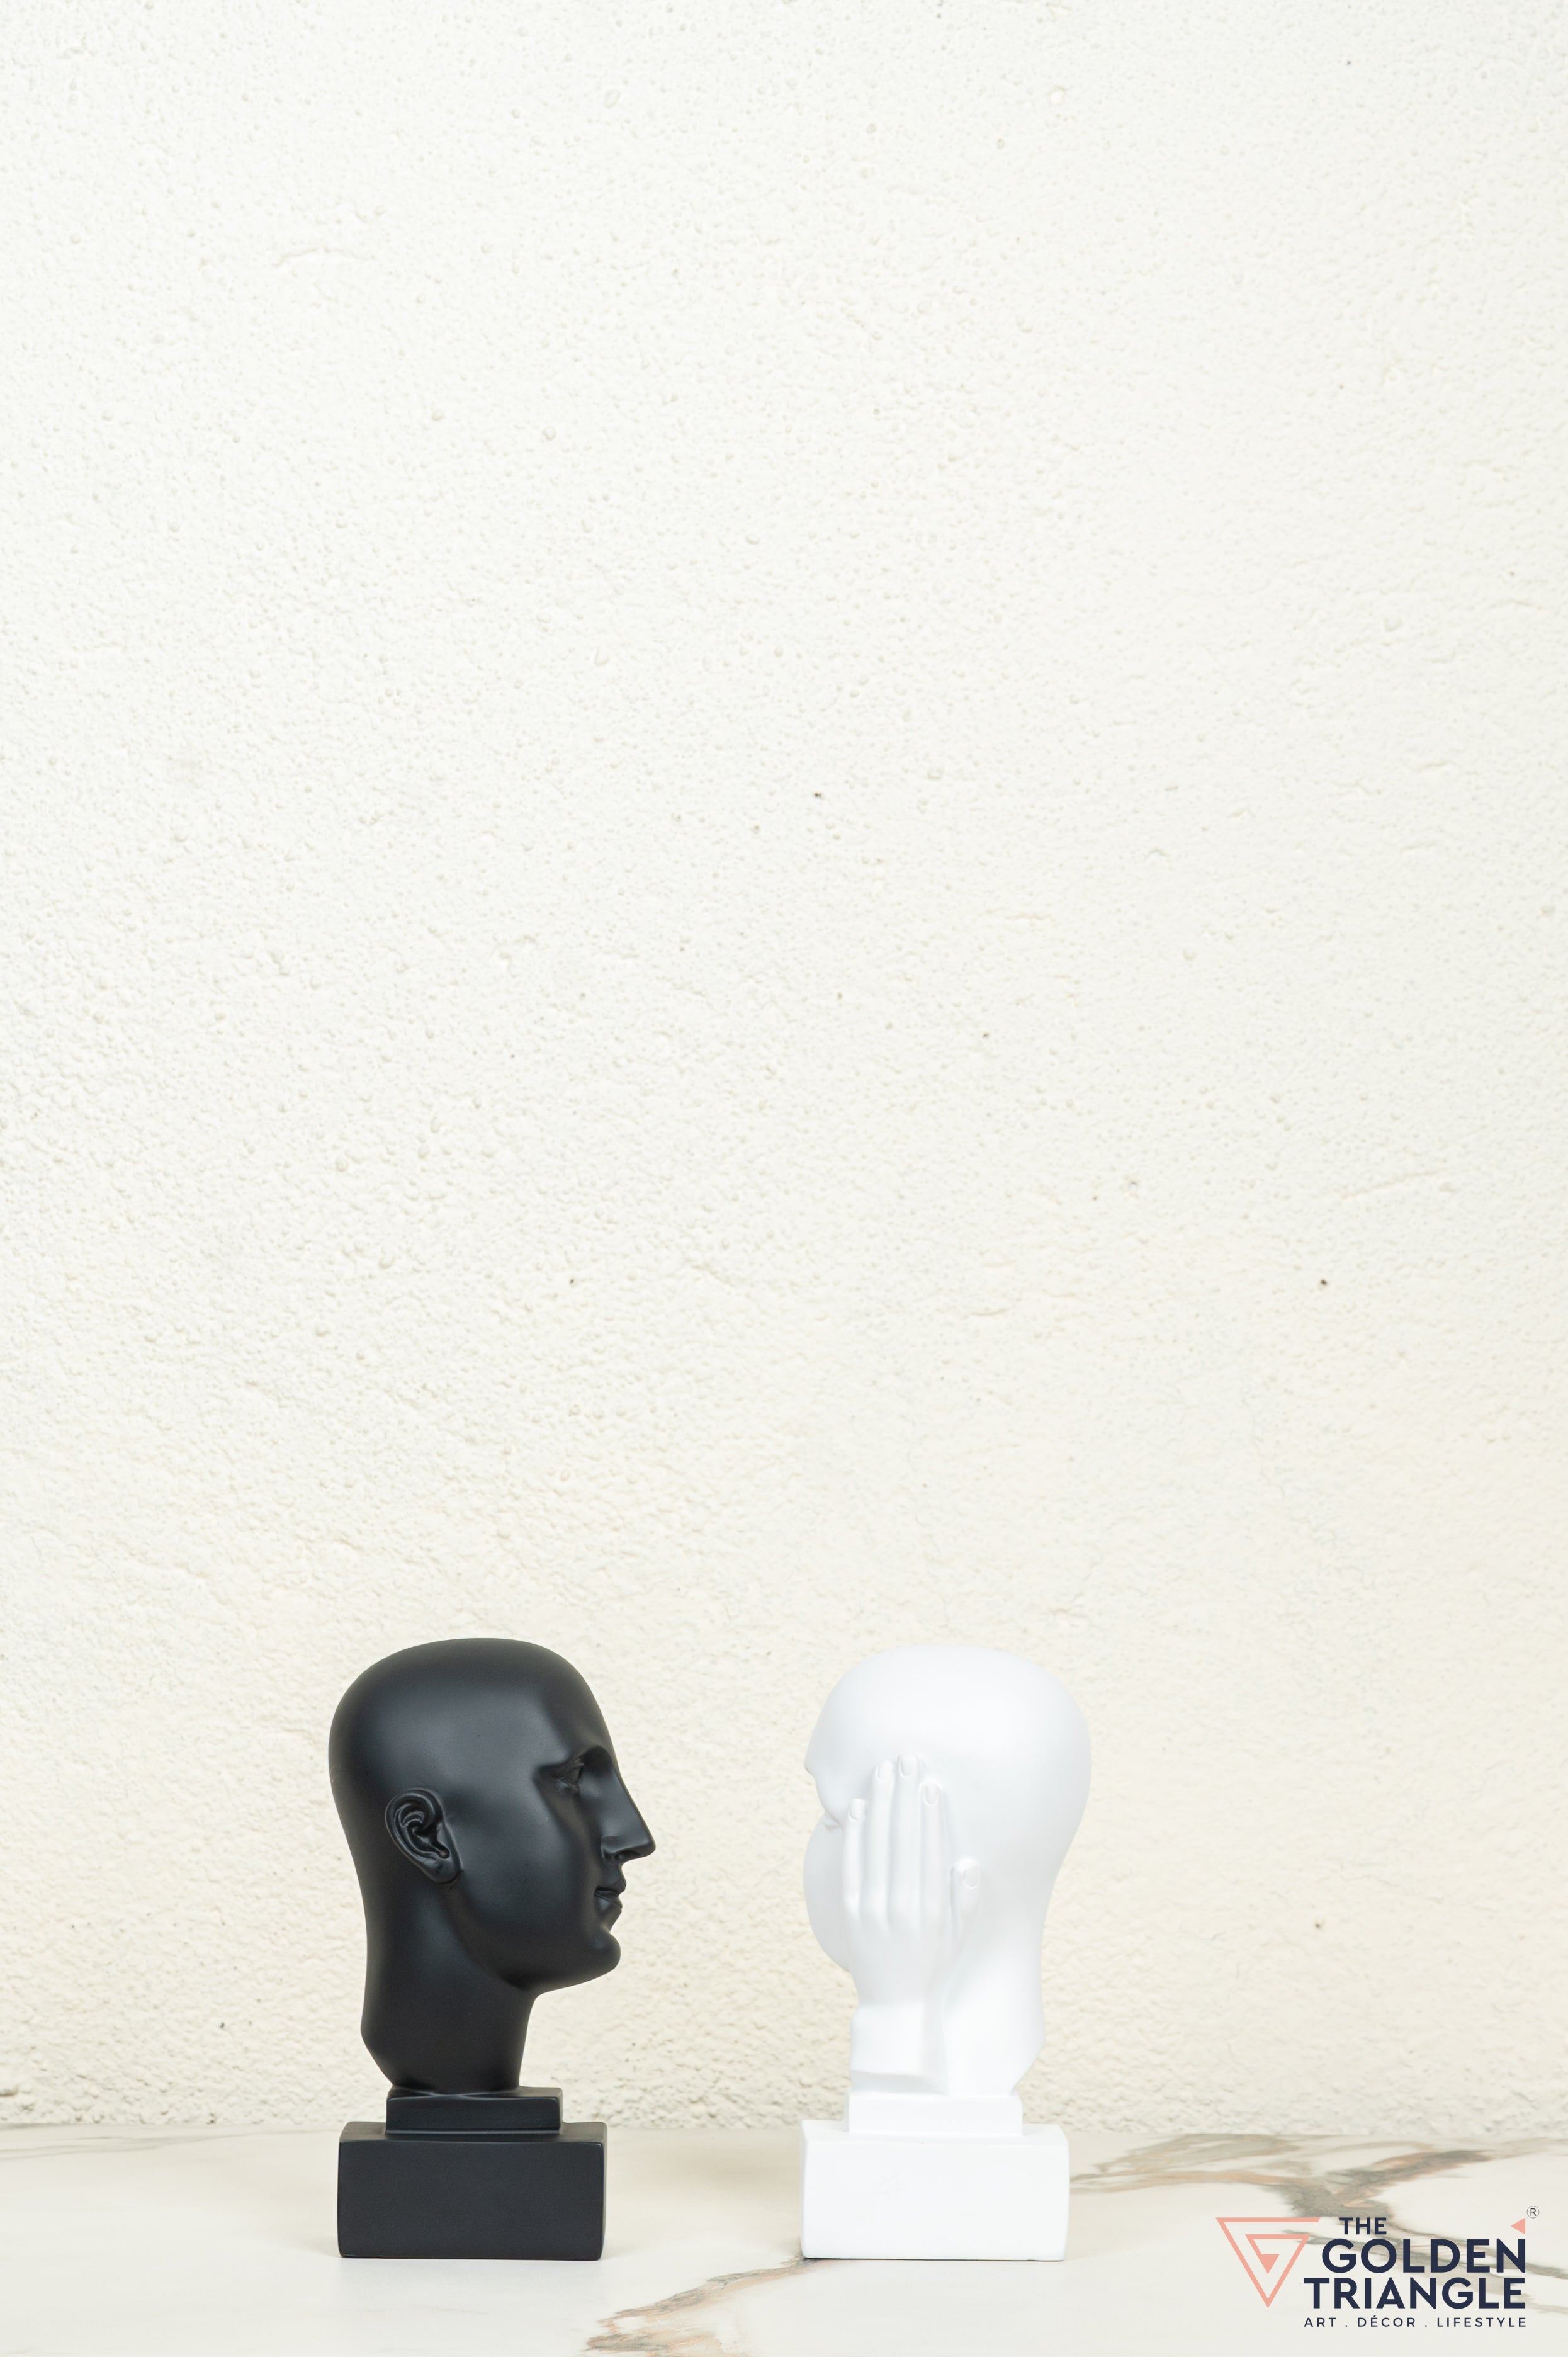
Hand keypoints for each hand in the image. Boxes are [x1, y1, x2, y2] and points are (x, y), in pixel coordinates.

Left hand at [842, 1755, 979, 2080]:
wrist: (895, 2007)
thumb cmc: (933, 1966)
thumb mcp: (959, 1937)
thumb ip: (965, 1899)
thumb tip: (968, 1861)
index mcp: (932, 1911)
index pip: (929, 1852)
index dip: (929, 1816)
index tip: (930, 1783)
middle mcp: (902, 1908)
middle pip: (901, 1840)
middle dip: (903, 1797)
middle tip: (906, 1760)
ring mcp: (873, 1910)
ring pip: (875, 1847)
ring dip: (879, 1805)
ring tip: (882, 1771)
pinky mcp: (851, 1914)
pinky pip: (851, 1867)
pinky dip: (853, 1836)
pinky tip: (856, 1807)